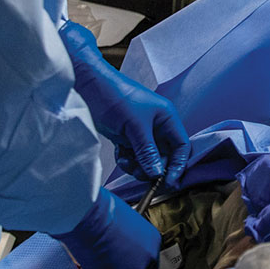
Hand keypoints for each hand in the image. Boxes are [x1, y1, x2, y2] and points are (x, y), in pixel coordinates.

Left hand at [59, 23, 191, 181]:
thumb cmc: (116, 98)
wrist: (89, 87)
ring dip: (138, 165)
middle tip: (140, 174)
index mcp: (166, 118)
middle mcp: (157, 126)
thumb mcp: (135, 126)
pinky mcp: (126, 137)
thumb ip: (148, 151)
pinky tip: (119, 154)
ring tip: (125, 161)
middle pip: (164, 156)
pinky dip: (127, 160)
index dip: (178, 164)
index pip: (181, 146)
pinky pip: (133, 156)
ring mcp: (141, 132)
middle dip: (153, 167)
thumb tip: (157, 173)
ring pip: (147, 159)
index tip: (168, 181)